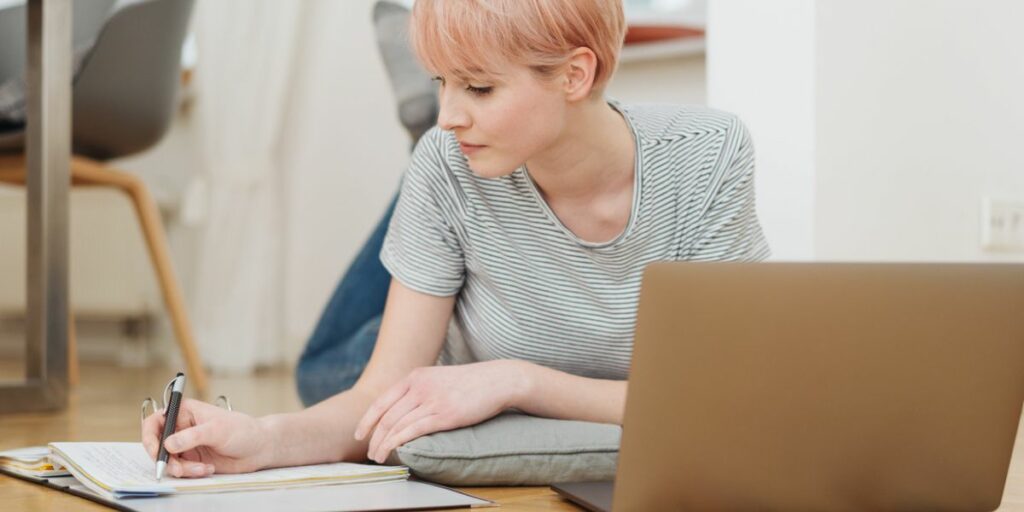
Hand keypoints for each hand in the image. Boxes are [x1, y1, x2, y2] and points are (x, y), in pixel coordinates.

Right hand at [141, 398, 271, 477]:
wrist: (258, 448)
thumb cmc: (242, 430)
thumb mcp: (217, 430)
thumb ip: (192, 436)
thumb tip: (168, 444)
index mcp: (185, 411)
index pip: (155, 421)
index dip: (150, 436)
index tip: (156, 450)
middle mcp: (182, 428)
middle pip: (158, 445)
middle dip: (166, 459)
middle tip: (177, 469)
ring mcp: (186, 445)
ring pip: (169, 461)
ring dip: (182, 468)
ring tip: (202, 468)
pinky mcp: (192, 460)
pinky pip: (181, 470)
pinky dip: (190, 472)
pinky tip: (207, 469)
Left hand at [353, 360, 529, 462]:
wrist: (497, 380)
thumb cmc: (470, 383)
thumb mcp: (438, 378)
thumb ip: (419, 389)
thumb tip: (402, 409)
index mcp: (415, 376)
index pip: (381, 401)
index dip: (367, 420)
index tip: (359, 435)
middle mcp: (420, 386)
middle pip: (386, 417)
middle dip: (373, 438)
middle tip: (369, 453)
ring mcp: (432, 400)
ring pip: (397, 426)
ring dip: (384, 445)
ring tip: (379, 458)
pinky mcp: (445, 415)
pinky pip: (414, 431)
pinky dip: (399, 443)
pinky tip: (394, 452)